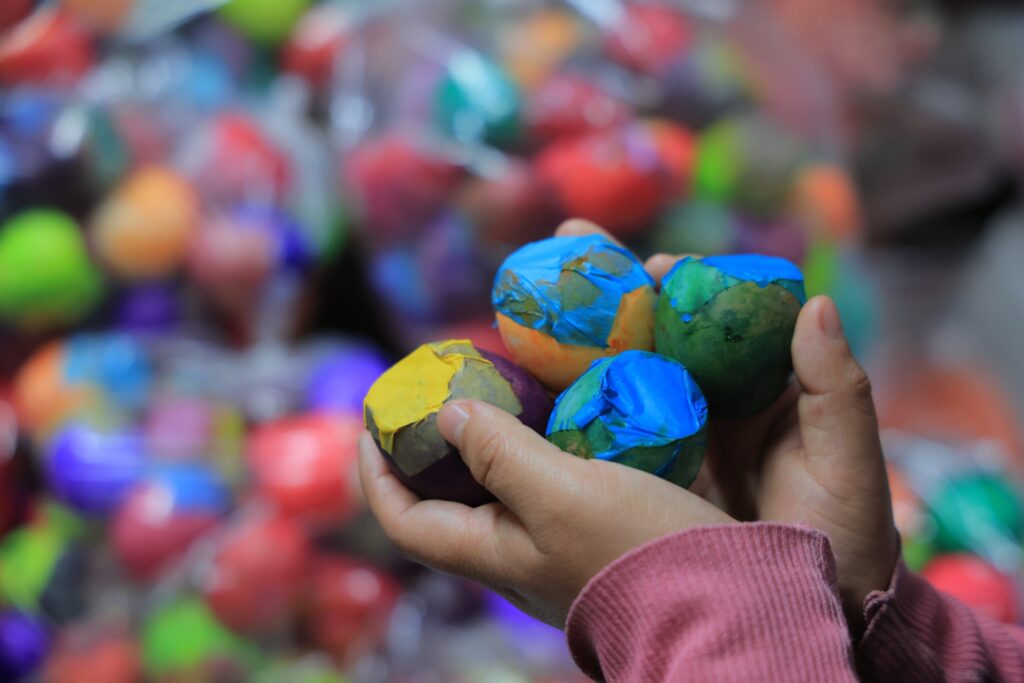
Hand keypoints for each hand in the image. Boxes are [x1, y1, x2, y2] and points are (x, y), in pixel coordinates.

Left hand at [358, 400, 732, 627]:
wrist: (724, 604)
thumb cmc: (635, 552)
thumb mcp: (562, 496)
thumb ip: (500, 453)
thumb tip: (446, 414)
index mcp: (489, 551)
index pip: (403, 518)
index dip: (377, 469)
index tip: (376, 415)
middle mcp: (514, 550)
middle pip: (448, 494)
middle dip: (434, 441)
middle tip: (446, 384)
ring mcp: (556, 540)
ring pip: (502, 479)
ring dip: (494, 431)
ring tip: (502, 381)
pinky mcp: (597, 526)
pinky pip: (552, 474)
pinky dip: (546, 436)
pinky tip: (567, 404)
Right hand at [559, 219, 899, 634]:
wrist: (803, 610)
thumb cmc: (844, 537)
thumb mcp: (845, 462)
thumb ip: (835, 388)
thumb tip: (816, 305)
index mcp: (755, 391)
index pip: (709, 322)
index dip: (677, 287)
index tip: (649, 263)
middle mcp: (707, 408)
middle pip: (650, 338)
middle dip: (608, 294)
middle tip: (568, 243)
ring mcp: (671, 443)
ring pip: (617, 380)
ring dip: (574, 341)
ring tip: (531, 305)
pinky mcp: (643, 479)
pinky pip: (602, 435)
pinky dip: (567, 407)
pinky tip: (531, 385)